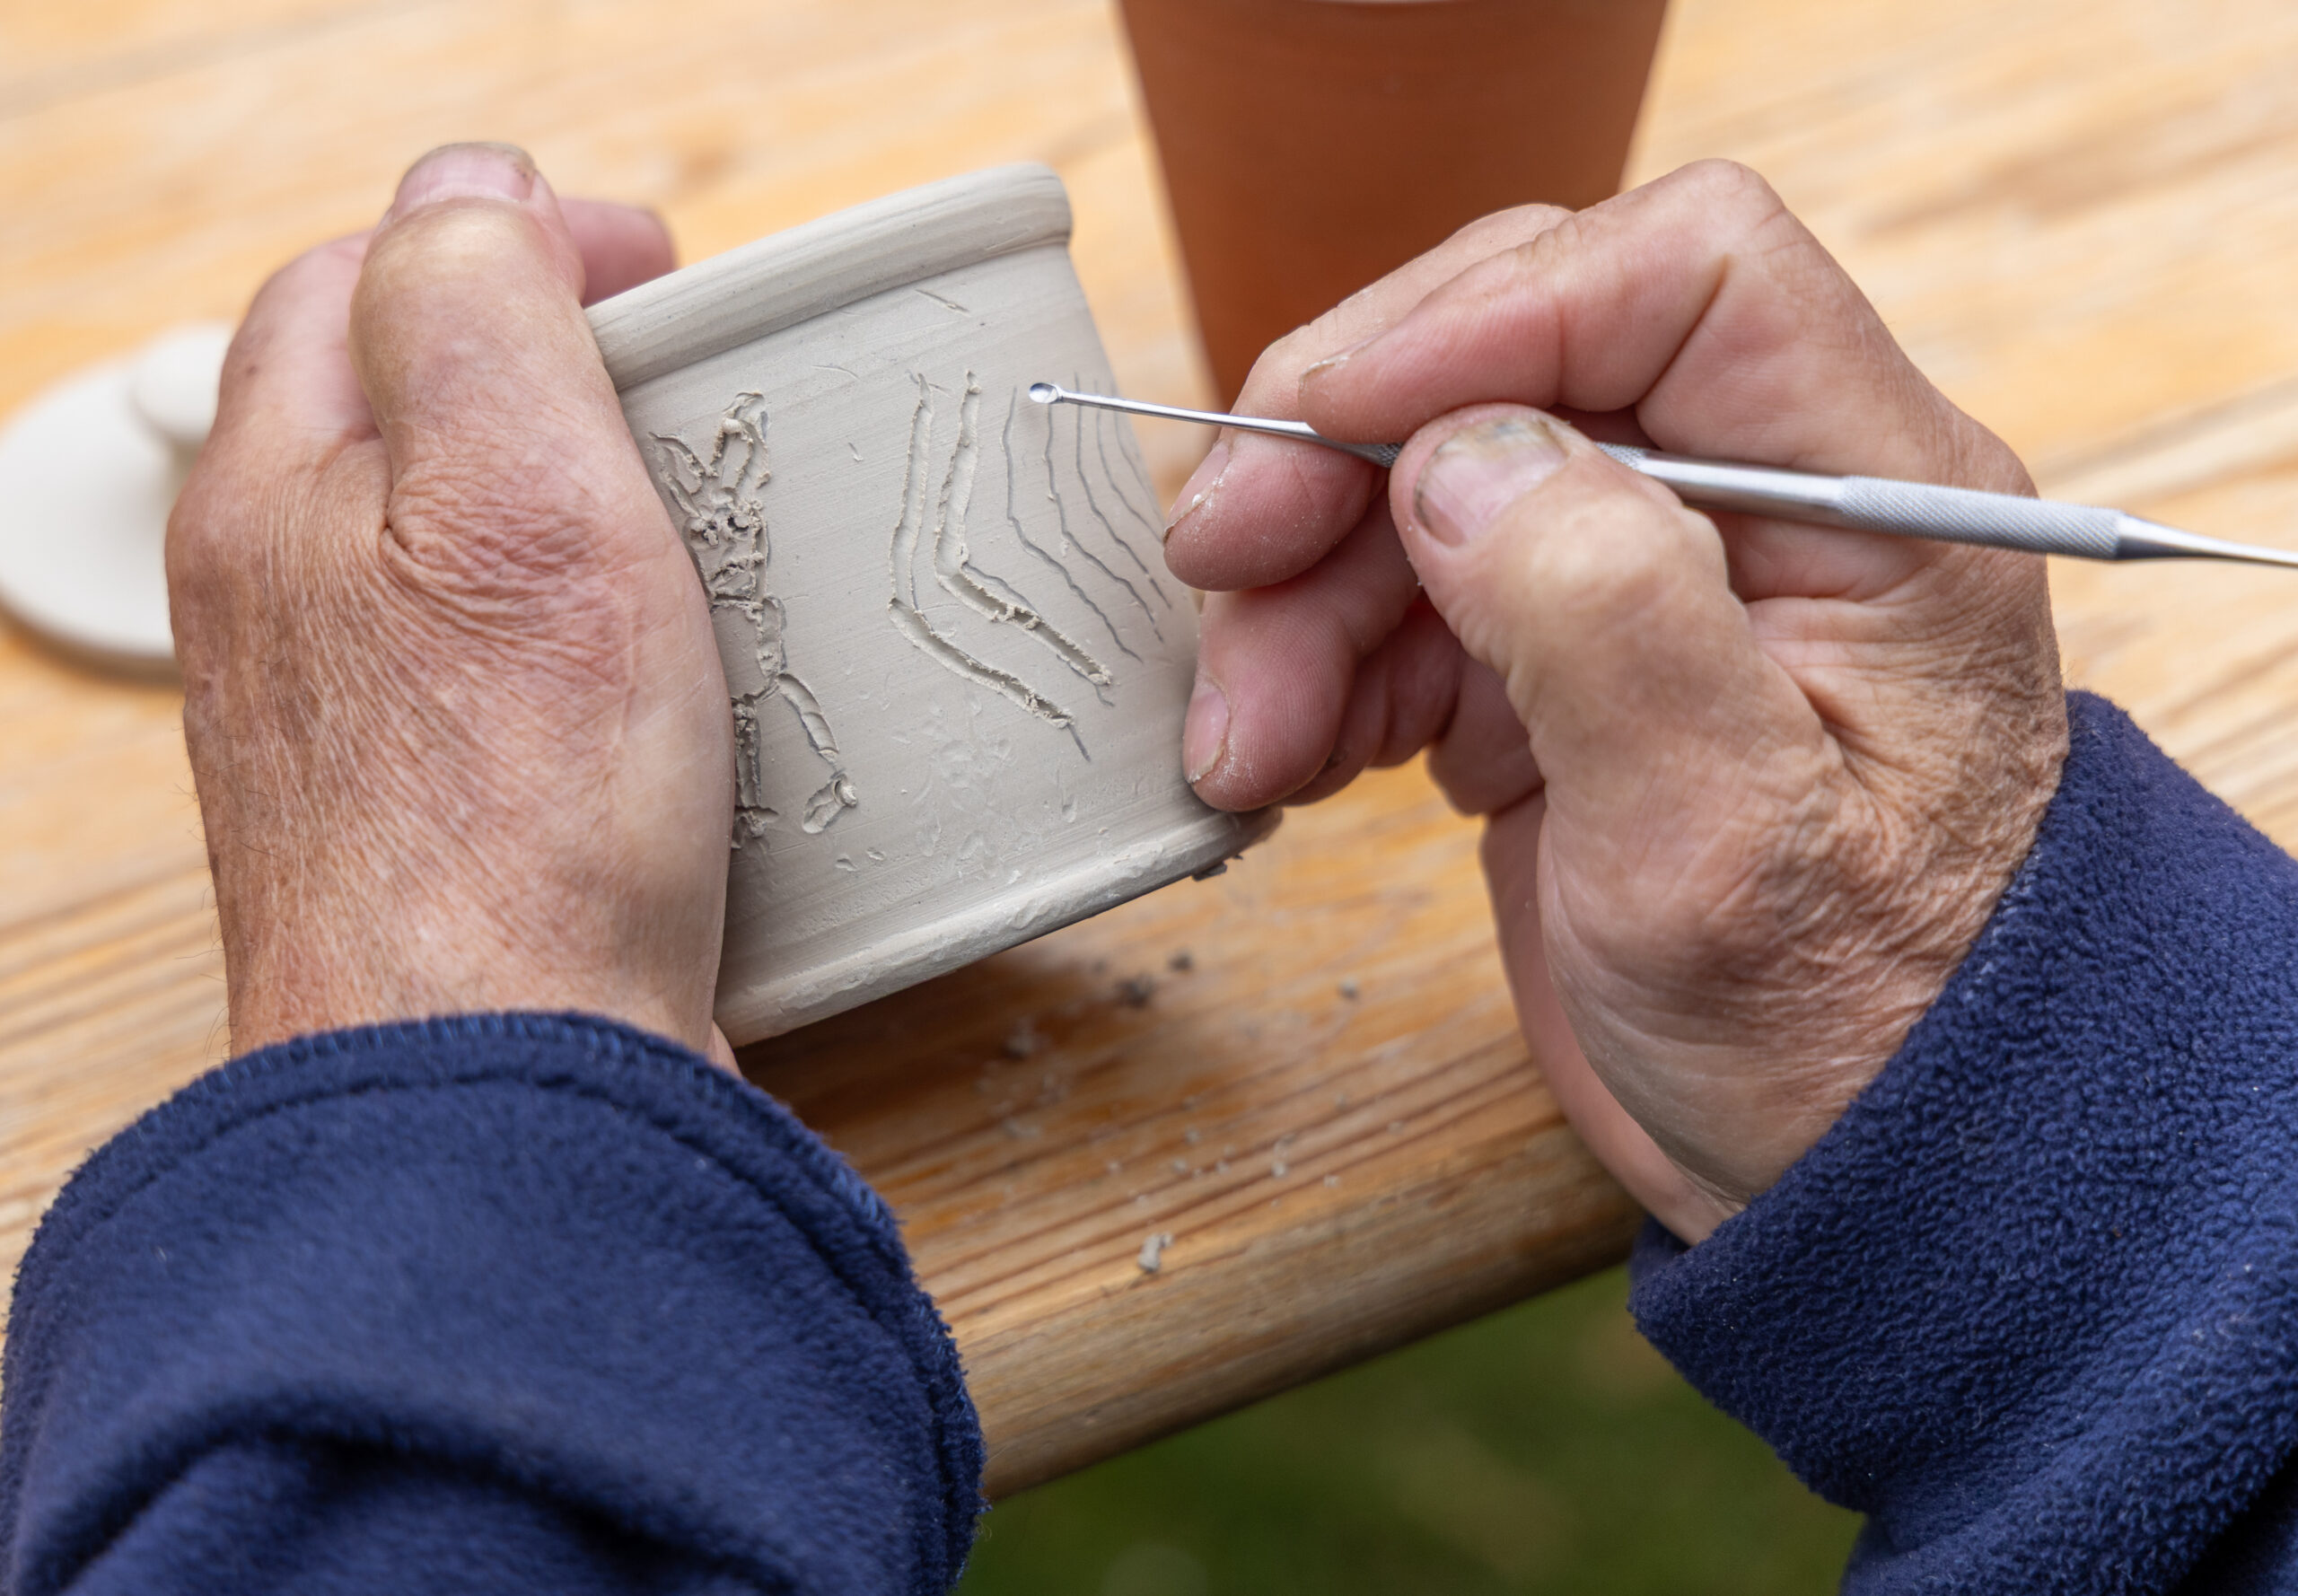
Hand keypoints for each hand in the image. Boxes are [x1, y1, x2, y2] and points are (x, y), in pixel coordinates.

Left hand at [171, 144, 737, 1065]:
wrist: (500, 1090)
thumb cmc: (513, 824)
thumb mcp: (519, 501)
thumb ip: (481, 303)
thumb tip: (478, 192)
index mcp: (280, 492)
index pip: (364, 278)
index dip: (520, 240)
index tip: (661, 277)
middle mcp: (288, 601)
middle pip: (411, 409)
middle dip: (550, 366)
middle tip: (688, 393)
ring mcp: (353, 718)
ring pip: (462, 543)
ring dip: (579, 502)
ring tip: (701, 527)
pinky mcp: (434, 816)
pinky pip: (507, 670)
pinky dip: (592, 636)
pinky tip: (676, 687)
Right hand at [1169, 161, 2066, 1240]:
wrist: (1860, 1172)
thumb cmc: (1846, 1028)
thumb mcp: (1727, 841)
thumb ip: (1605, 615)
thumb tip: (1456, 456)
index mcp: (1868, 501)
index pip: (1683, 274)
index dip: (1485, 311)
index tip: (1323, 419)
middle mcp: (1762, 506)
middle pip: (1518, 362)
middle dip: (1341, 457)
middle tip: (1215, 561)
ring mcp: (1654, 581)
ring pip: (1429, 486)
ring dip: (1299, 594)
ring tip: (1244, 744)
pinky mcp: (1567, 664)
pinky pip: (1406, 599)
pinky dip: (1317, 662)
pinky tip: (1281, 756)